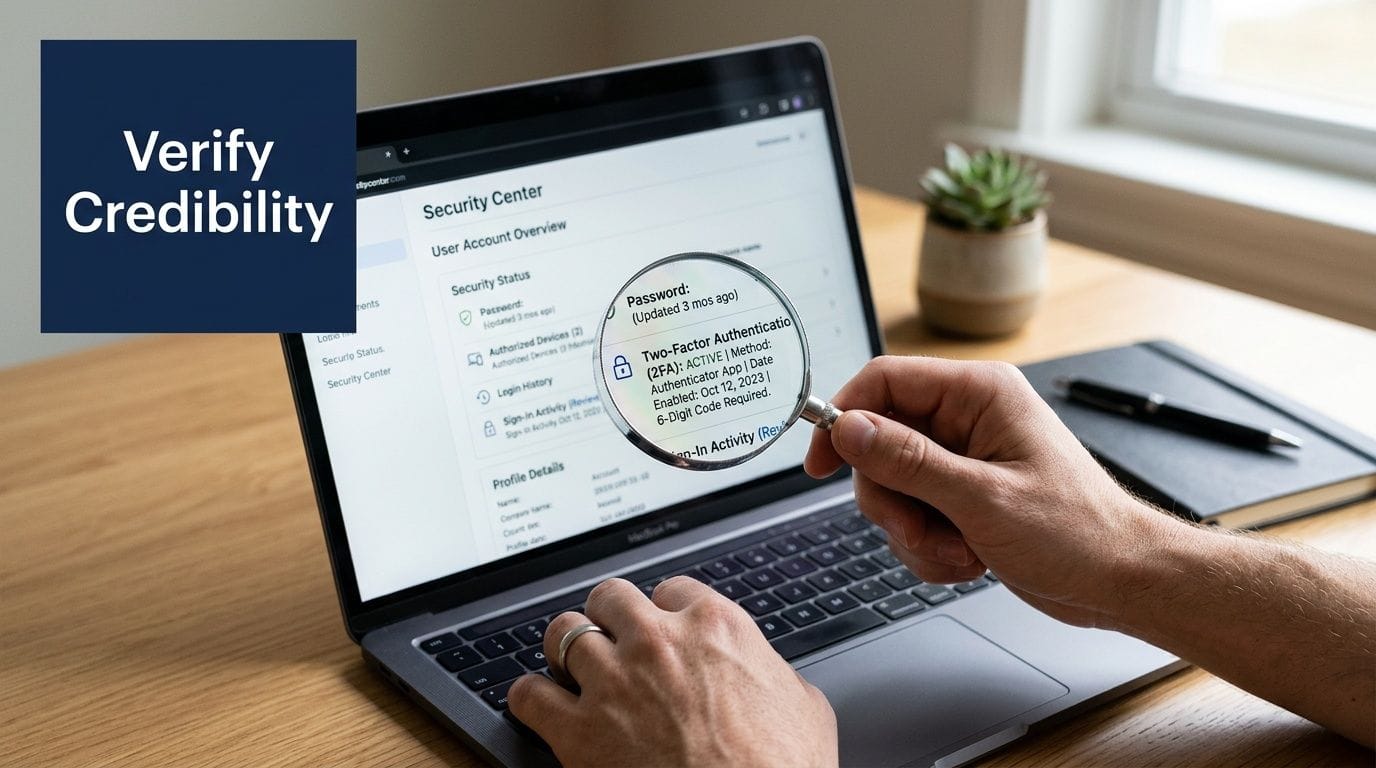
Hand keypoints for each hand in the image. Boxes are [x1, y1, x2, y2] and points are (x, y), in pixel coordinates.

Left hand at [508, 576, 837, 767]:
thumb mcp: (804, 706)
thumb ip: (771, 671)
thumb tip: (764, 673)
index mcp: (716, 627)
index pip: (672, 590)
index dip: (665, 613)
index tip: (662, 630)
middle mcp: (658, 642)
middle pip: (610, 598)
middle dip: (609, 619)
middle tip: (612, 641)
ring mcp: (613, 683)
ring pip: (564, 633)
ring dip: (566, 651)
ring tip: (571, 668)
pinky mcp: (578, 732)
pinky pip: (527, 694)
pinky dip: (530, 698)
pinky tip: (541, 707)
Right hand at [805, 356, 1165, 628]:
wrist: (1121, 581)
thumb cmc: (1080, 533)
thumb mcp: (983, 499)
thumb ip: (909, 462)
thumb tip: (850, 429)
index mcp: (980, 393)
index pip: (885, 381)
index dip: (844, 418)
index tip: (819, 463)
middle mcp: (968, 418)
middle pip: (879, 443)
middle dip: (892, 500)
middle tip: (919, 530)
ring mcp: (964, 458)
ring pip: (892, 486)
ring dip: (913, 531)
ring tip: (958, 550)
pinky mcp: (962, 494)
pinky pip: (912, 514)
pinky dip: (928, 545)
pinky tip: (967, 558)